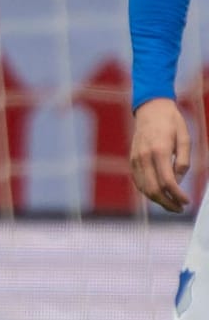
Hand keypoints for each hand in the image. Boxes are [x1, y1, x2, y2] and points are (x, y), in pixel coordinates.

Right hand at [132, 98, 191, 213]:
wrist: (150, 110)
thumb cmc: (171, 123)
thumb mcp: (185, 138)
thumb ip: (183, 161)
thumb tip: (178, 181)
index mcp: (159, 151)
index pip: (167, 181)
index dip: (177, 195)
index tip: (187, 202)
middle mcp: (144, 157)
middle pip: (153, 189)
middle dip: (167, 203)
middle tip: (179, 209)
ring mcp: (135, 160)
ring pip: (144, 188)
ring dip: (157, 200)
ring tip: (171, 204)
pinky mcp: (132, 161)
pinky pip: (138, 182)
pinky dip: (148, 191)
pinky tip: (160, 194)